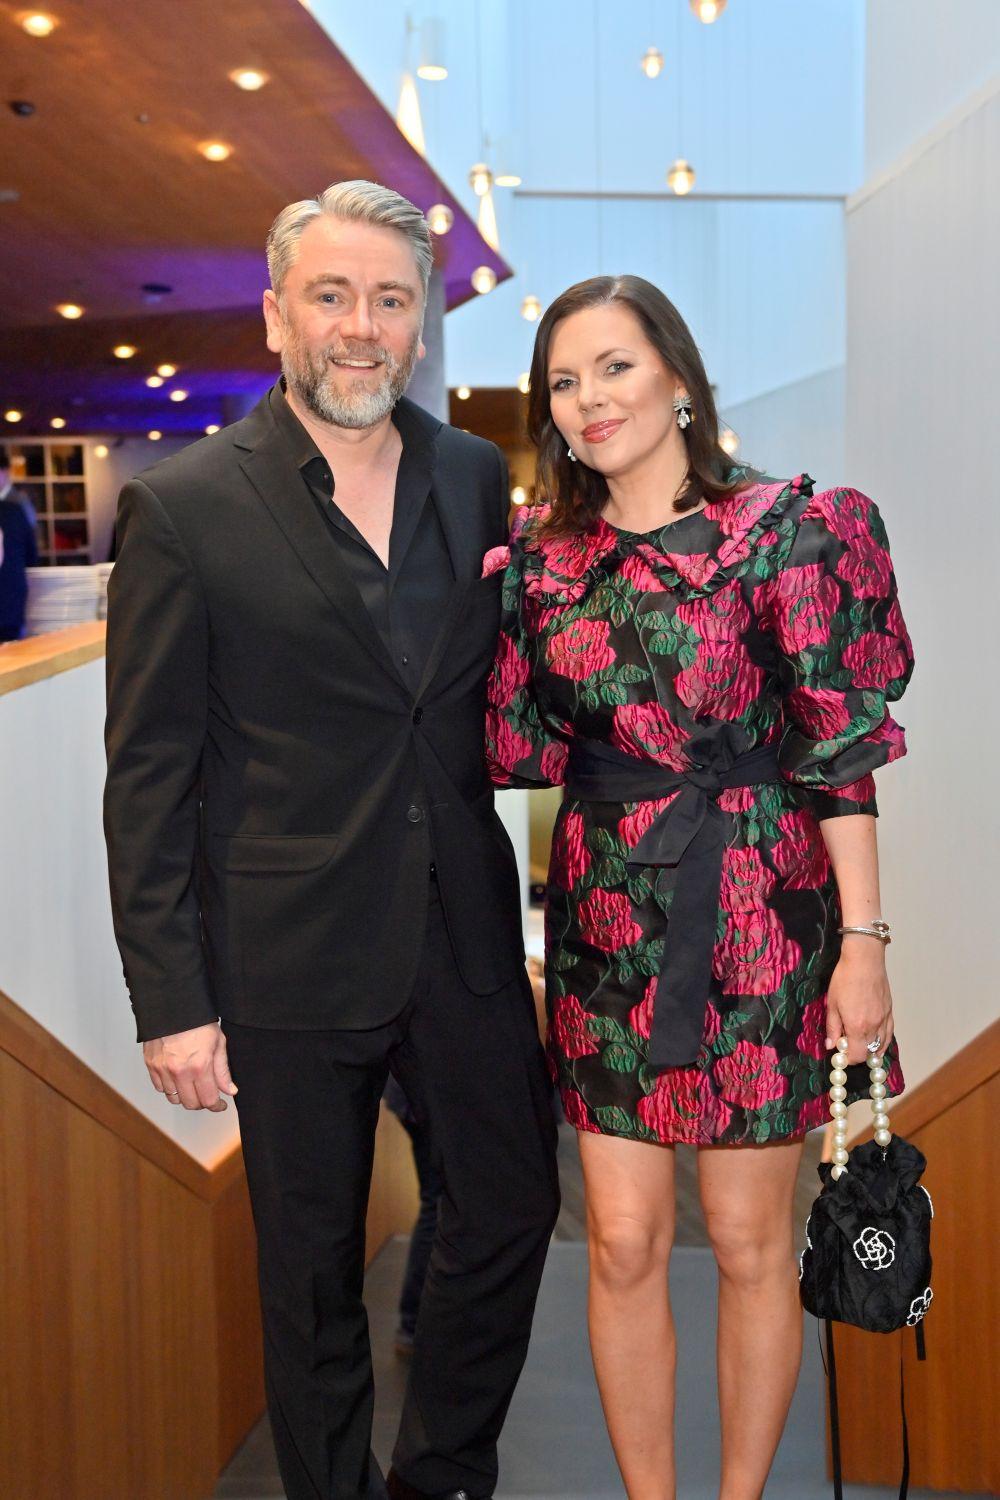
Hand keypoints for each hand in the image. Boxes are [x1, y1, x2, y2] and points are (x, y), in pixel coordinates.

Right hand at [143, 1021, 236, 1110]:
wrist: (174, 1004)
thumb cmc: (198, 1020)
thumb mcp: (218, 1042)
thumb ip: (223, 1070)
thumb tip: (230, 1091)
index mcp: (199, 1066)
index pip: (208, 1100)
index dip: (216, 1105)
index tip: (220, 1104)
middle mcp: (179, 1071)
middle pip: (190, 1104)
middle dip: (201, 1102)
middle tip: (207, 1095)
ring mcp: (163, 1069)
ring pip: (173, 1098)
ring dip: (184, 1095)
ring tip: (192, 1084)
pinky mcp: (151, 1065)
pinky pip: (159, 1087)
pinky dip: (169, 1087)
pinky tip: (178, 1078)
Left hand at [825, 941, 893, 1064]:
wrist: (864, 960)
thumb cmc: (845, 978)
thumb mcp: (832, 1004)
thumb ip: (833, 1027)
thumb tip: (831, 1045)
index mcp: (857, 1026)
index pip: (856, 1055)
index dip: (847, 1058)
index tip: (840, 1053)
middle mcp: (874, 1026)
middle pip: (869, 1053)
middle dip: (857, 1055)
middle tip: (847, 1047)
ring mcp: (884, 1019)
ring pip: (881, 1045)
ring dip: (870, 1049)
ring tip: (860, 1044)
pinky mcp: (890, 1012)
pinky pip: (889, 1034)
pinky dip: (883, 1041)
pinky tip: (876, 1041)